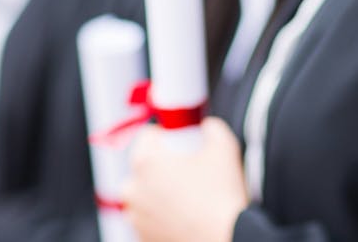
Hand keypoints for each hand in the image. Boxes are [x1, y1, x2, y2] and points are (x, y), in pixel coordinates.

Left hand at [123, 117, 248, 241]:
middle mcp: (133, 189)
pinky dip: (161, 215)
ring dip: (160, 191)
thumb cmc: (222, 197)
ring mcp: (135, 216)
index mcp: (146, 162)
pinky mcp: (142, 237)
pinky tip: (185, 215)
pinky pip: (149, 218)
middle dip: (162, 165)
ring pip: (144, 194)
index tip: (180, 141)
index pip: (147, 135)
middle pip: (143, 166)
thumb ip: (212, 128)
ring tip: (188, 197)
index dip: (167, 134)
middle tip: (188, 170)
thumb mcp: (225, 148)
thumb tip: (207, 127)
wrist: (225, 239)